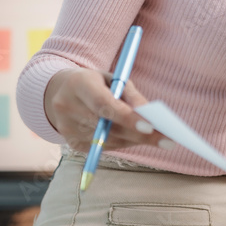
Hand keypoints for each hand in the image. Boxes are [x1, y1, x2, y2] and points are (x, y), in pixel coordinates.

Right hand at [44, 68, 175, 153]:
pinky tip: (137, 138)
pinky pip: (104, 147)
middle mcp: (68, 108)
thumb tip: (150, 115)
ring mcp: (67, 129)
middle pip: (108, 128)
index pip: (104, 105)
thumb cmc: (94, 82)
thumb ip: (130, 95)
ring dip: (135, 140)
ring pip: (109, 141)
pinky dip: (123, 142)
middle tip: (168, 140)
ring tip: (160, 140)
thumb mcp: (111, 78)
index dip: (127, 118)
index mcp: (78, 84)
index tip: (150, 127)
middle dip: (140, 135)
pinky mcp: (71, 143)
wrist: (58, 91)